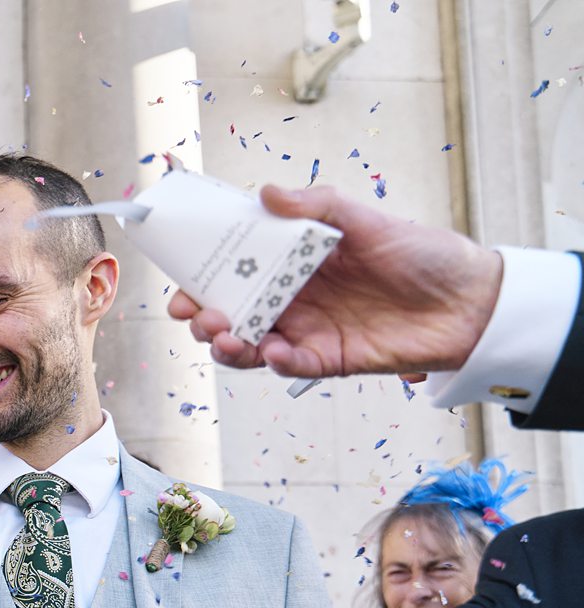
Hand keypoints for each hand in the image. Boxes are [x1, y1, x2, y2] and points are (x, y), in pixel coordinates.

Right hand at [166, 184, 502, 379]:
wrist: (474, 301)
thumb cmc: (425, 255)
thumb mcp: (369, 220)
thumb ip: (318, 206)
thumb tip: (267, 192)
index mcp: (295, 262)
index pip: (236, 269)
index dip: (204, 276)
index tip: (183, 281)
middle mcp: (294, 297)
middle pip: (232, 310)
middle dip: (205, 316)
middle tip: (197, 315)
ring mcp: (309, 330)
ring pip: (251, 344)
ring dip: (228, 344)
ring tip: (224, 336)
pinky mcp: (329, 360)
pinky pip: (291, 366)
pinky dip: (275, 362)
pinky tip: (272, 352)